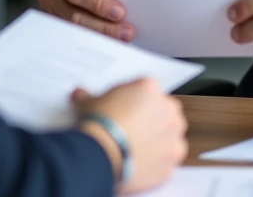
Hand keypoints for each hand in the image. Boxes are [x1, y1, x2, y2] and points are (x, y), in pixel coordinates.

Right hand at [37, 0, 134, 41]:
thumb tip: (130, 11)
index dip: (98, 3)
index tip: (120, 13)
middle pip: (75, 17)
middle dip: (104, 26)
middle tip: (128, 33)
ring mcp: (51, 18)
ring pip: (74, 34)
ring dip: (101, 39)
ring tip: (123, 42)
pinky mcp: (55, 35)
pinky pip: (73, 44)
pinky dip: (94, 47)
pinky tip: (110, 49)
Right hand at [73, 79, 187, 193]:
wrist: (102, 154)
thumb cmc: (99, 125)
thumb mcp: (88, 104)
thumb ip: (88, 97)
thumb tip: (80, 95)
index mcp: (149, 89)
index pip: (146, 90)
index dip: (133, 101)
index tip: (123, 109)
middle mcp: (167, 109)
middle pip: (163, 110)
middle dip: (150, 119)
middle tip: (130, 129)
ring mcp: (173, 135)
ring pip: (170, 135)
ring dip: (158, 140)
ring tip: (135, 147)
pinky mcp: (172, 160)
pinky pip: (168, 159)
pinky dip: (158, 161)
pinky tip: (140, 163)